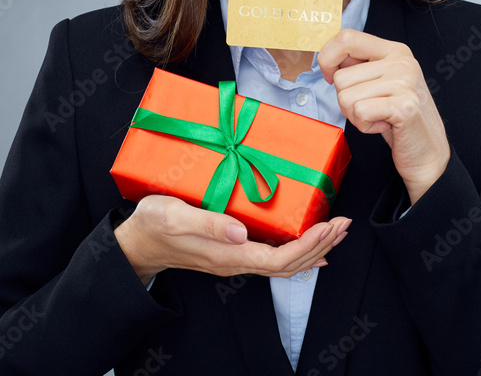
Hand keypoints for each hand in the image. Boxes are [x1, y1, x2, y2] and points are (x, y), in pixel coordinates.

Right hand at [114, 195, 350, 286]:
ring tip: (335, 232)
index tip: (329, 227)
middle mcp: (235, 261)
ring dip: (313, 248)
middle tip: (343, 224)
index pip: (278, 259)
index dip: (307, 246)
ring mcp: (235, 259)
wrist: (136, 242)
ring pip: (284, 263)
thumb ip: (207, 224)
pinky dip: (298, 251)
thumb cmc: (153, 224)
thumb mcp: (174, 216)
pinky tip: (311, 246)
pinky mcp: (233, 252)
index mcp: (227, 254)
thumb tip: (241, 233)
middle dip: (320, 245)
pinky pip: (273, 258)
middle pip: (289, 264)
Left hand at [319, 29, 450, 203]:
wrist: (428, 150)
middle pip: (341, 77)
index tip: (330, 76)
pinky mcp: (404, 106)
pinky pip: (359, 112)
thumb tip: (326, 57)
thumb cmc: (398, 118)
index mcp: (394, 50)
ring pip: (346, 97)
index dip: (327, 58)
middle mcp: (402, 61)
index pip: (347, 38)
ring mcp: (405, 83)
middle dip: (346, 100)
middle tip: (371, 108)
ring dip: (356, 116)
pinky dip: (365, 126)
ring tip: (380, 116)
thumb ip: (358, 65)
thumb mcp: (379, 82)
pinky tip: (385, 125)